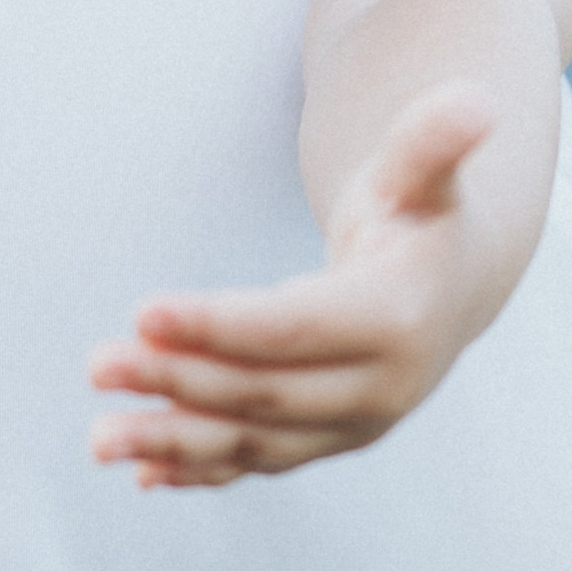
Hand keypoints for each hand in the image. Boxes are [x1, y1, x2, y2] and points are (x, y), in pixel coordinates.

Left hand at [88, 84, 497, 487]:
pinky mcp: (325, 443)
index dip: (217, 323)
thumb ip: (433, 141)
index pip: (293, 328)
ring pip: (253, 442)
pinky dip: (199, 469)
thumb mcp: (422, 172)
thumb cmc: (420, 210)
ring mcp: (352, 426)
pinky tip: (139, 471)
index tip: (141, 310)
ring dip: (172, 441)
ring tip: (97, 438)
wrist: (451, 282)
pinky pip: (256, 462)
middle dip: (176, 380)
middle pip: (262, 391)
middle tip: (96, 362)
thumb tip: (475, 99)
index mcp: (399, 319)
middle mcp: (382, 389)